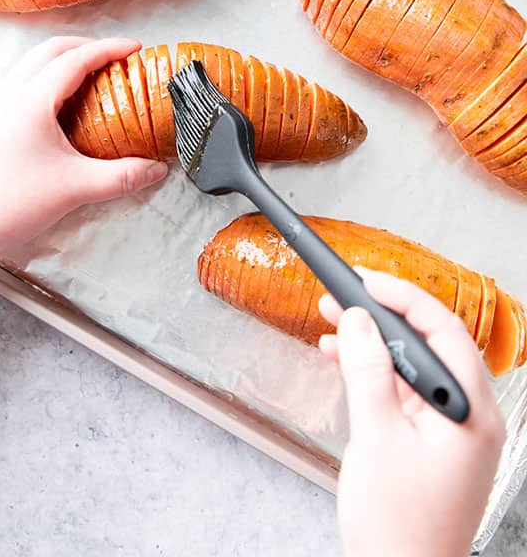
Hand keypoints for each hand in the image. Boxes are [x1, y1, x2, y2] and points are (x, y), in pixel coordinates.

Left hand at [0, 36, 167, 305]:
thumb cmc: (11, 204)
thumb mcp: (75, 189)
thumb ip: (122, 177)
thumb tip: (157, 169)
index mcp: (32, 99)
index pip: (76, 58)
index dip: (109, 49)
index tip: (136, 49)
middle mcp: (10, 93)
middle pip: (50, 50)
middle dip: (85, 46)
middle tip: (115, 59)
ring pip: (31, 64)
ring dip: (62, 60)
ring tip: (91, 77)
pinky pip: (19, 83)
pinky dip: (45, 78)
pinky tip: (58, 107)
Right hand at [318, 268, 504, 556]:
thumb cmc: (399, 523)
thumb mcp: (375, 436)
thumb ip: (367, 371)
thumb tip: (360, 322)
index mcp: (470, 412)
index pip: (443, 331)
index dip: (403, 297)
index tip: (365, 280)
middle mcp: (469, 417)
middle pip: (430, 346)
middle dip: (383, 317)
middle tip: (342, 297)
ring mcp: (452, 432)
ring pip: (414, 368)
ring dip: (374, 344)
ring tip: (333, 324)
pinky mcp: (433, 445)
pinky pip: (406, 394)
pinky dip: (375, 375)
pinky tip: (344, 362)